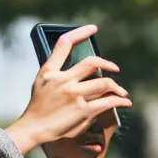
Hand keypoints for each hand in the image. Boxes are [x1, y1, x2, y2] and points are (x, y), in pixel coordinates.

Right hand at [7, 25, 131, 153]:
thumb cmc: (38, 109)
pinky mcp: (83, 110)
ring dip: (117, 88)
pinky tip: (125, 102)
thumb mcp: (41, 84)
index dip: (80, 33)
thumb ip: (58, 75)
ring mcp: (73, 94)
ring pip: (104, 83)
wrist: (33, 129)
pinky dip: (119, 101)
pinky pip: (107, 102)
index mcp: (49, 71)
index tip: (93, 29)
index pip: (65, 44)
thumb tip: (81, 72)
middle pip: (92, 63)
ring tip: (122, 93)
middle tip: (115, 68)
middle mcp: (62, 79)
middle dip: (107, 64)